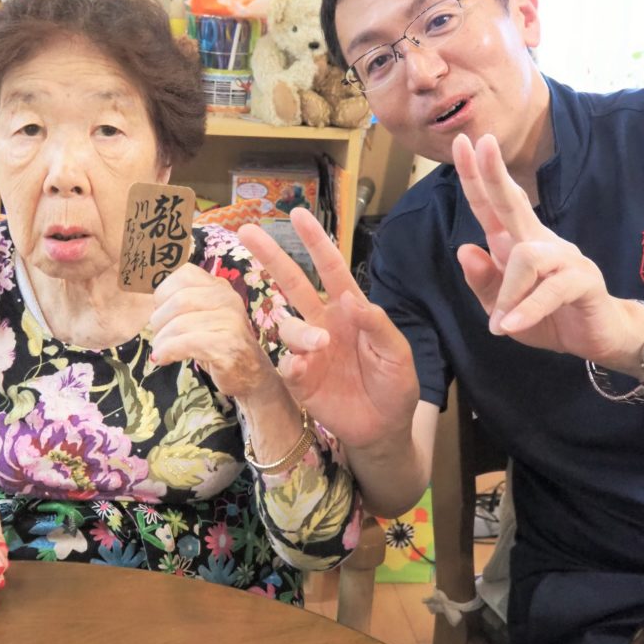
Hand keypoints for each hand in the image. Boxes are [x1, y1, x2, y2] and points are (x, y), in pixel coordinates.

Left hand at [149, 262, 279, 399]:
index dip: (164, 293)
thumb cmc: (219, 344)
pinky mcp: (228, 345)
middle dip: (159, 320)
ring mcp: (231, 321)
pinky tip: (163, 359)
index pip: (185, 274)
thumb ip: (185, 304)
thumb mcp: (204, 316)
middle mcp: (228, 299)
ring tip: (160, 351)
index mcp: (220, 287)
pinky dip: (168, 351)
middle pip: (179, 299)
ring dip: (162, 340)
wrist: (251, 374)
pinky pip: (187, 343)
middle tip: (158, 337)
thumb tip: (151, 306)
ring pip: (180, 323)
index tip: (160, 313)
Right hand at [237, 209, 418, 448]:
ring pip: (287, 325)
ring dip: (300, 331)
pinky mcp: (299, 378)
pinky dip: (291, 361)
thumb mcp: (396, 353)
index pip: (330, 268)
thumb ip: (377, 324)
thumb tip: (350, 297)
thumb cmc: (394, 385)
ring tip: (320, 346)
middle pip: (292, 282)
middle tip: (247, 231)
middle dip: (271, 256)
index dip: (315, 242)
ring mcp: (308, 349)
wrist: (383, 428)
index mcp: (349, 310)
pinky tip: (303, 368)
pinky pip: (285, 362)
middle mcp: (323, 323)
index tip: (297, 214)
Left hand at [453, 132, 632, 362]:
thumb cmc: (546, 316)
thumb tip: (463, 248)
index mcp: (516, 243)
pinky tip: (510, 325)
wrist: (596, 337)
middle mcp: (540, 242)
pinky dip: (528, 309)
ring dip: (508, 293)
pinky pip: (551, 290)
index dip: (476, 176)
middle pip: (514, 203)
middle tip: (482, 144)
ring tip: (499, 324)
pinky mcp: (584, 280)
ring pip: (528, 257)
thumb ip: (482, 281)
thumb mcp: (501, 307)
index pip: (492, 205)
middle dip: (495, 174)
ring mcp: (565, 258)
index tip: (462, 142)